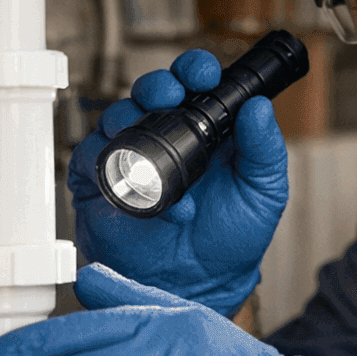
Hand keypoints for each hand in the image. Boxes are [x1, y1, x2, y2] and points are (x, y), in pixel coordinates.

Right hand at [67, 49, 287, 316]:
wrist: (198, 286)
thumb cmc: (230, 240)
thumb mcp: (263, 192)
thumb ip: (265, 149)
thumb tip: (260, 107)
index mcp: (205, 130)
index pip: (196, 84)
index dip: (196, 70)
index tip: (205, 73)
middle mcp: (165, 137)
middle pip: (151, 91)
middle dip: (158, 83)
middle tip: (170, 93)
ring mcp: (129, 157)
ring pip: (117, 115)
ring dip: (129, 115)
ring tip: (151, 140)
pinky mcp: (99, 183)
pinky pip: (91, 157)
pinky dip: (110, 163)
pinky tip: (138, 185)